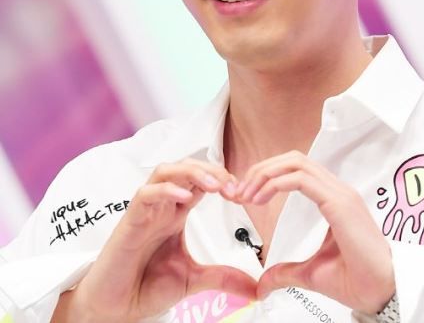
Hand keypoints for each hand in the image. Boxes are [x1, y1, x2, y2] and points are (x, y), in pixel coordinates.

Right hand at [53, 159, 255, 322]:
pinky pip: (145, 195)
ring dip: (191, 172)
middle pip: (186, 168)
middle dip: (211, 170)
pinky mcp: (129, 222)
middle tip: (233, 186)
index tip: (243, 194)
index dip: (222, 179)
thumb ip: (222, 277)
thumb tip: (256, 289)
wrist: (115, 309)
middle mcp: (162, 206)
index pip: (201, 181)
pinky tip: (184, 198)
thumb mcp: (193, 279)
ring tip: (214, 185)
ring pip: (165, 171)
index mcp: (177, 212)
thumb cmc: (146, 286)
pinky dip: (165, 191)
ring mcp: (145, 211)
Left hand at [236, 151, 394, 314]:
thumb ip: (285, 272)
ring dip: (266, 173)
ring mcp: (340, 193)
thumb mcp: (310, 274)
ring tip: (248, 195)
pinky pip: (303, 180)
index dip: (267, 175)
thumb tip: (263, 283)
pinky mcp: (340, 204)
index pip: (296, 169)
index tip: (245, 196)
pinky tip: (262, 198)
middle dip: (262, 169)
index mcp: (332, 197)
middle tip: (240, 191)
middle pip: (293, 158)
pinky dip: (277, 183)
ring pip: (297, 162)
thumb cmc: (355, 280)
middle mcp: (336, 189)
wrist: (382, 294)